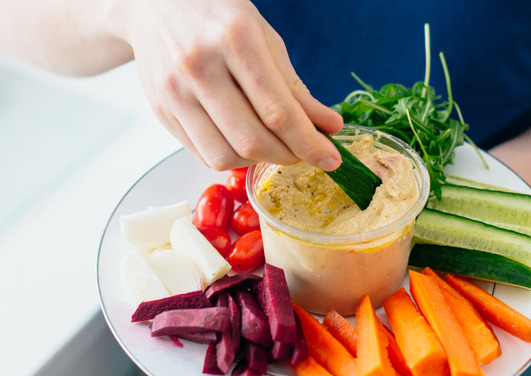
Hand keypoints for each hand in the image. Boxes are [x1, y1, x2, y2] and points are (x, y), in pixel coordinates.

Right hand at [115, 0, 342, 170]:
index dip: (309, 143)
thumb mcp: (265, 39)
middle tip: (306, 153)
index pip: (278, 111)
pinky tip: (246, 140)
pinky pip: (203, 153)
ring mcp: (175, 91)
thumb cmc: (218, 17)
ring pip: (225, 155)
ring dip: (259, 160)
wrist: (155, 4)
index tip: (331, 158)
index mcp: (234, 40)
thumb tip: (328, 127)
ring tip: (274, 144)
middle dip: (289, 156)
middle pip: (252, 139)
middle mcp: (199, 66)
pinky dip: (233, 156)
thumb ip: (295, 87)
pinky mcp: (161, 111)